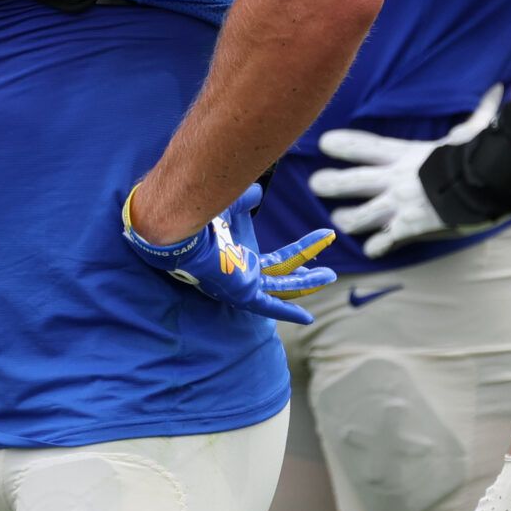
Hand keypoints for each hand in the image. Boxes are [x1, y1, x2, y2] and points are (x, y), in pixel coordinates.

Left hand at [122, 182, 336, 325]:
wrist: (180, 229)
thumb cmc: (198, 217)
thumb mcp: (230, 206)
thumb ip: (244, 200)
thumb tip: (256, 191)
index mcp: (242, 257)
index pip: (279, 259)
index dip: (303, 251)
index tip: (324, 240)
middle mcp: (243, 273)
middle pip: (283, 275)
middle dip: (307, 273)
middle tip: (329, 272)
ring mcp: (243, 284)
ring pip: (281, 288)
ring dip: (306, 285)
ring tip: (329, 276)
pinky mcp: (241, 292)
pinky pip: (267, 306)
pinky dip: (287, 312)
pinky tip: (306, 319)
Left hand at [311, 93, 510, 259]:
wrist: (489, 185)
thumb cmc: (481, 156)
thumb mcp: (476, 130)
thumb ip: (481, 113)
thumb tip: (498, 90)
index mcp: (407, 154)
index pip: (365, 146)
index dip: (343, 144)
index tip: (324, 143)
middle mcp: (396, 180)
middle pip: (351, 182)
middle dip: (329, 183)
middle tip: (314, 184)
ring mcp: (400, 206)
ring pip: (360, 216)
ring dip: (347, 219)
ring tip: (339, 221)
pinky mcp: (410, 228)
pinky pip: (385, 241)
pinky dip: (377, 246)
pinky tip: (371, 250)